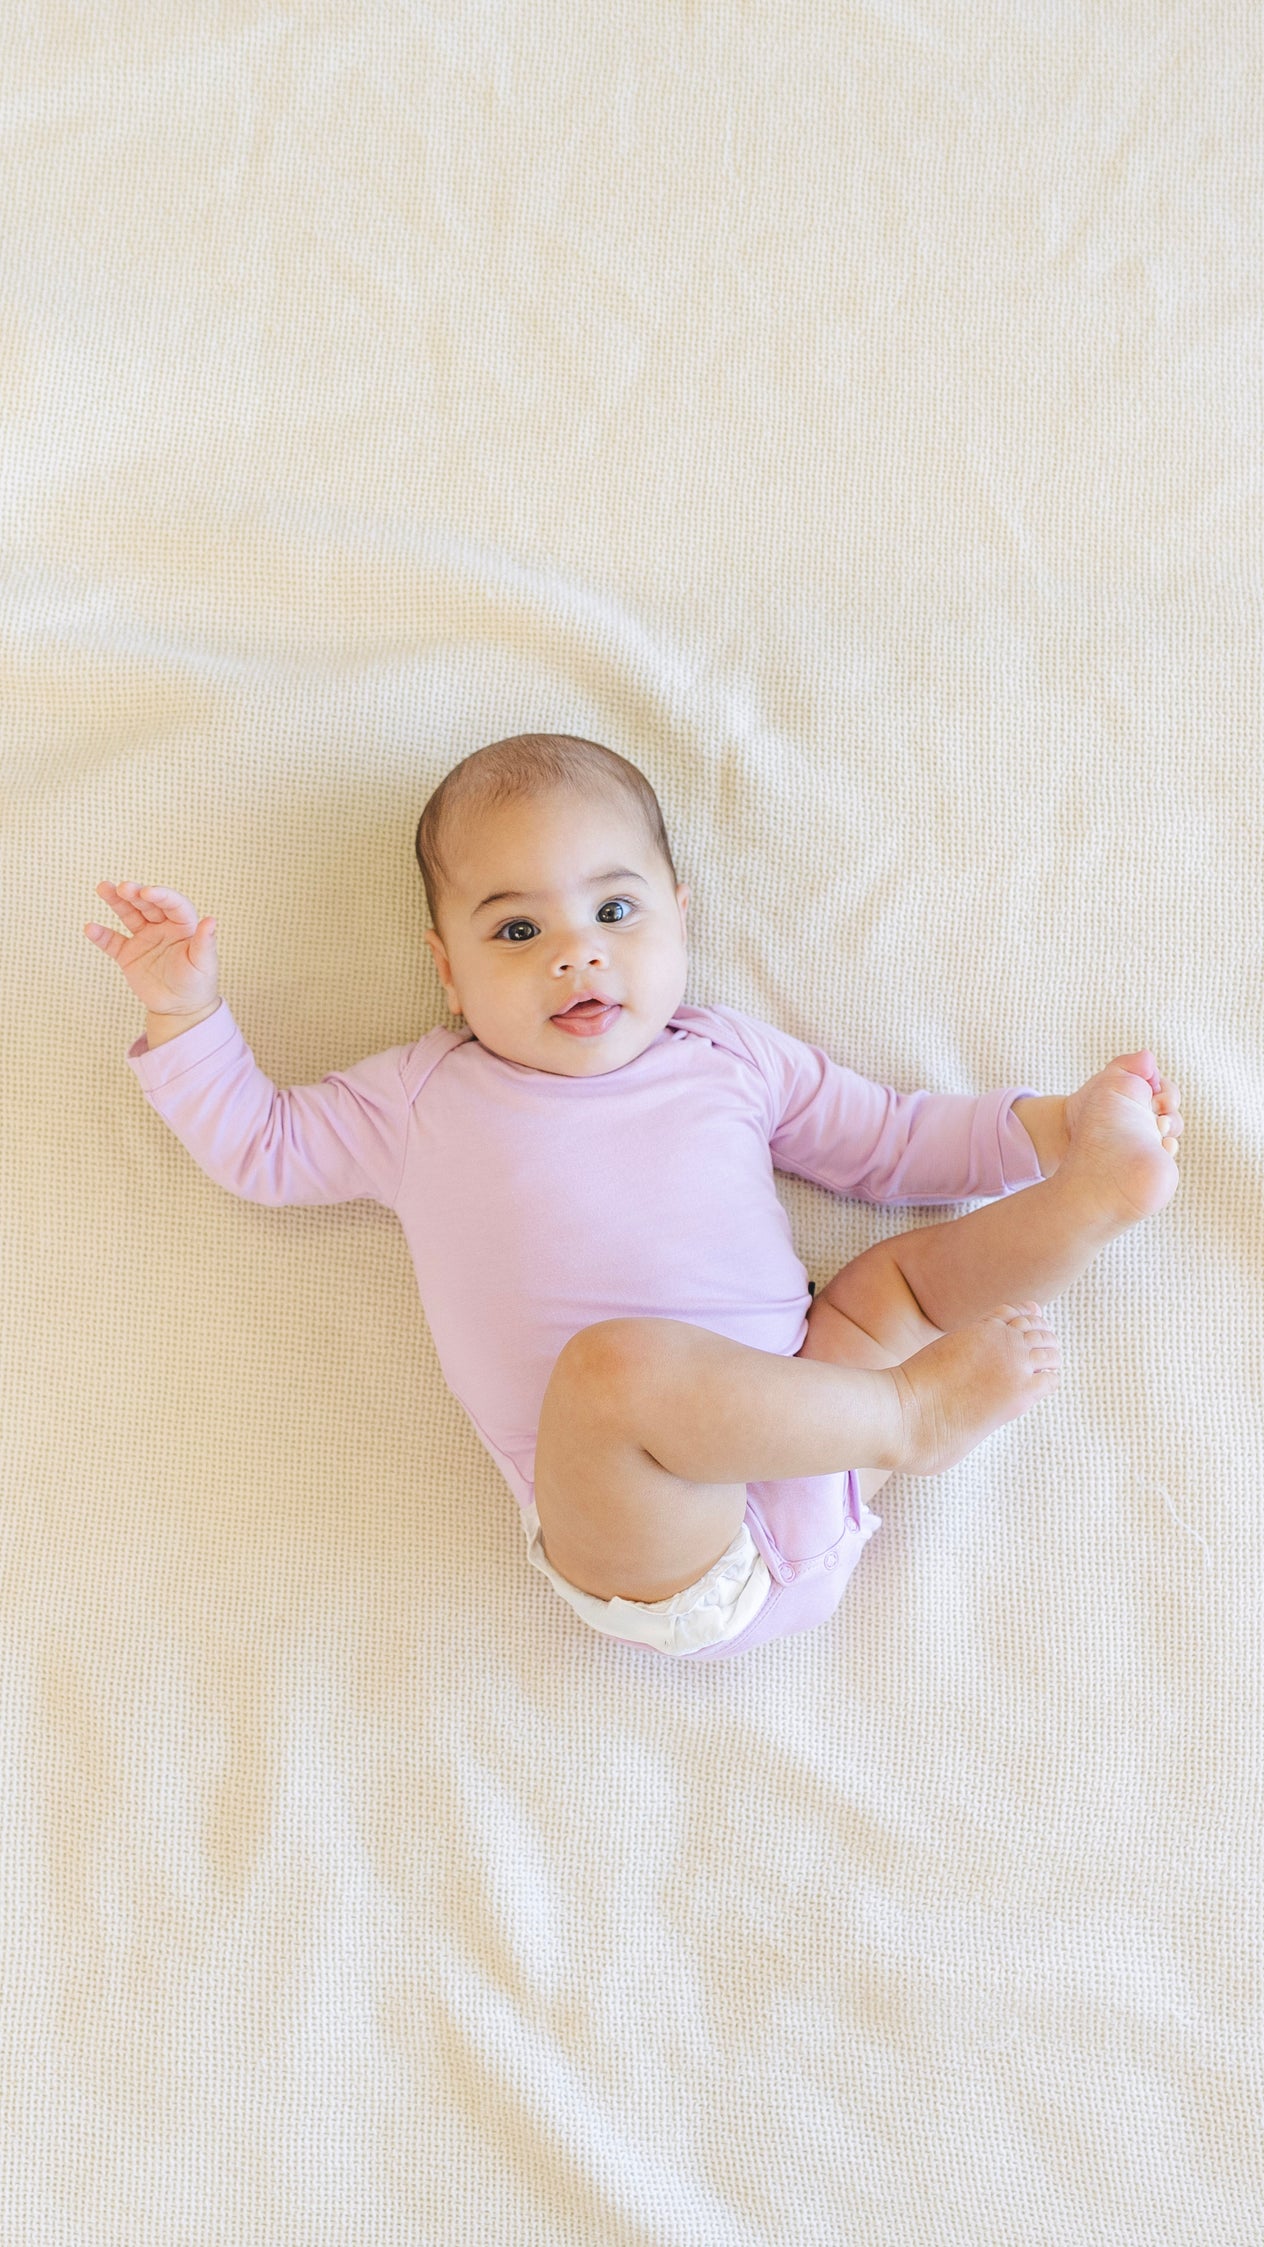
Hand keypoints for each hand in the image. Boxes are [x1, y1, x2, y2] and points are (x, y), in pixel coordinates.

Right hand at [84, 881, 219, 1014]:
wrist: (180, 1008)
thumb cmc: (198, 983)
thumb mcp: (204, 963)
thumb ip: (205, 942)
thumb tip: (212, 920)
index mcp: (183, 925)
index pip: (172, 904)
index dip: (161, 895)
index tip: (147, 892)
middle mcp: (162, 926)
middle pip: (147, 904)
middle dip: (135, 894)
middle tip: (123, 887)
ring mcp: (143, 938)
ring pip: (128, 915)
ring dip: (116, 901)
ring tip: (103, 888)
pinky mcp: (128, 954)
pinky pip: (113, 942)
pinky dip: (101, 936)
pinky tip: (90, 928)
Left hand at [1065, 1049, 1183, 1156]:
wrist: (1067, 1133)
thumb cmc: (1088, 1105)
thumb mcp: (1108, 1079)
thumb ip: (1130, 1065)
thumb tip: (1148, 1059)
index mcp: (1143, 1098)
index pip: (1169, 1093)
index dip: (1166, 1092)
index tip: (1154, 1092)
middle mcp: (1148, 1118)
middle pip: (1174, 1114)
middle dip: (1169, 1111)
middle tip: (1156, 1110)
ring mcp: (1146, 1139)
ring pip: (1171, 1134)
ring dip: (1169, 1127)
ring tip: (1157, 1127)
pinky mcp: (1143, 1156)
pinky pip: (1164, 1154)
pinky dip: (1166, 1148)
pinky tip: (1159, 1145)